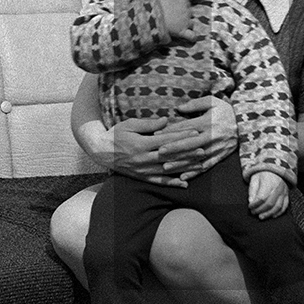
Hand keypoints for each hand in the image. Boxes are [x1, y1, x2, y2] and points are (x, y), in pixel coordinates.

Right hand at [106, 103, 231, 184]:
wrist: (100, 151)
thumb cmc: (115, 134)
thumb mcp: (129, 124)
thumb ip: (148, 124)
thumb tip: (166, 120)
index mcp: (141, 144)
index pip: (166, 140)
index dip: (182, 136)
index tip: (195, 133)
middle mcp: (143, 159)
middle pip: (170, 156)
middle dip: (188, 153)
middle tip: (204, 150)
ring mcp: (143, 170)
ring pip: (168, 170)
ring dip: (184, 168)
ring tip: (200, 165)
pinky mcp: (141, 177)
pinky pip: (159, 181)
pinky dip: (172, 183)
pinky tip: (184, 183)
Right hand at [153, 0, 192, 39]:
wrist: (151, 18)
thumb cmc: (156, 5)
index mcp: (184, 2)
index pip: (187, 4)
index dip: (180, 6)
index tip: (173, 9)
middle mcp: (188, 12)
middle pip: (190, 14)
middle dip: (183, 15)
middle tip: (173, 17)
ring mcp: (186, 22)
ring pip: (191, 24)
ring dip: (186, 25)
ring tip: (177, 25)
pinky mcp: (182, 32)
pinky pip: (192, 36)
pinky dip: (192, 37)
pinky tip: (189, 36)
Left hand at [247, 170, 288, 217]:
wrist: (276, 167)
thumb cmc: (263, 173)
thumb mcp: (255, 178)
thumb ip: (252, 190)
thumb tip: (250, 202)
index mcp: (268, 182)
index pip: (261, 197)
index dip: (254, 204)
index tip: (249, 206)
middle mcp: (277, 188)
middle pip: (269, 203)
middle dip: (260, 210)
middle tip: (253, 212)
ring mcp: (283, 192)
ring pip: (278, 206)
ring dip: (269, 214)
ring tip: (261, 217)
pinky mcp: (286, 194)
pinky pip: (285, 206)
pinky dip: (279, 213)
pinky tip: (272, 216)